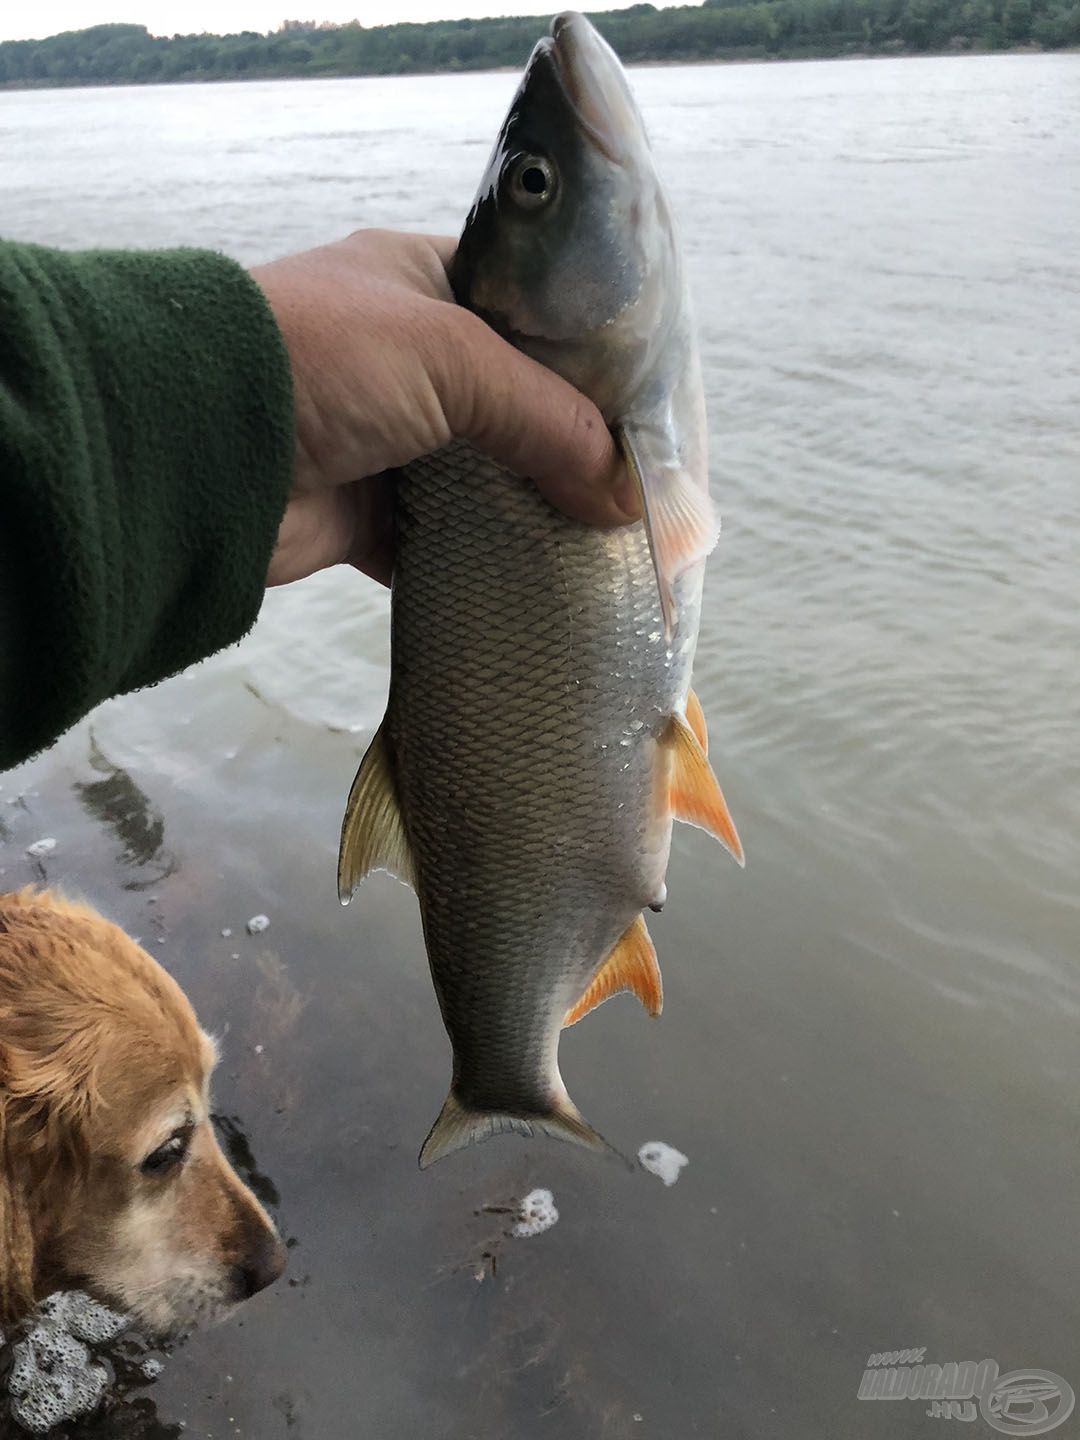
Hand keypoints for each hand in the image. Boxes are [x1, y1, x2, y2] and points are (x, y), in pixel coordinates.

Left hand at [251, 229, 637, 587]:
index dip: (590, 358)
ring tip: (605, 541)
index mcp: (422, 281)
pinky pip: (439, 540)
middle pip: (513, 403)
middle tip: (636, 489)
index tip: (647, 409)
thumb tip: (626, 494)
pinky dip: (480, 560)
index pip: (529, 312)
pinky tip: (539, 578)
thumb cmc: (324, 358)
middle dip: (569, 446)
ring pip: (482, 476)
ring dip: (531, 507)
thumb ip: (547, 418)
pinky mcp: (364, 511)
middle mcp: (405, 354)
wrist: (197, 447)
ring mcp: (384, 434)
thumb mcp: (452, 359)